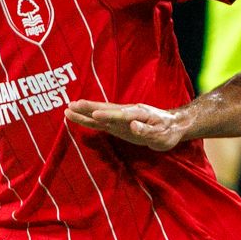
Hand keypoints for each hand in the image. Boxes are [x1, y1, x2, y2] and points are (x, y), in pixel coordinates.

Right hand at [65, 99, 187, 150]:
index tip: (95, 116)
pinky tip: (78, 117)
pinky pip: (101, 121)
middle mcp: (127, 112)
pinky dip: (89, 119)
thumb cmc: (168, 131)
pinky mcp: (119, 124)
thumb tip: (132, 126)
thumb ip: (146, 130)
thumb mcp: (161, 134)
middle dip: (88, 108)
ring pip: (100, 113)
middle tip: (71, 105)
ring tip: (68, 109)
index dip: (108, 115)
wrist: (172, 125)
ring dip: (85, 112)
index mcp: (138, 113)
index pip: (121, 114)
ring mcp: (121, 118)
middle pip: (105, 109)